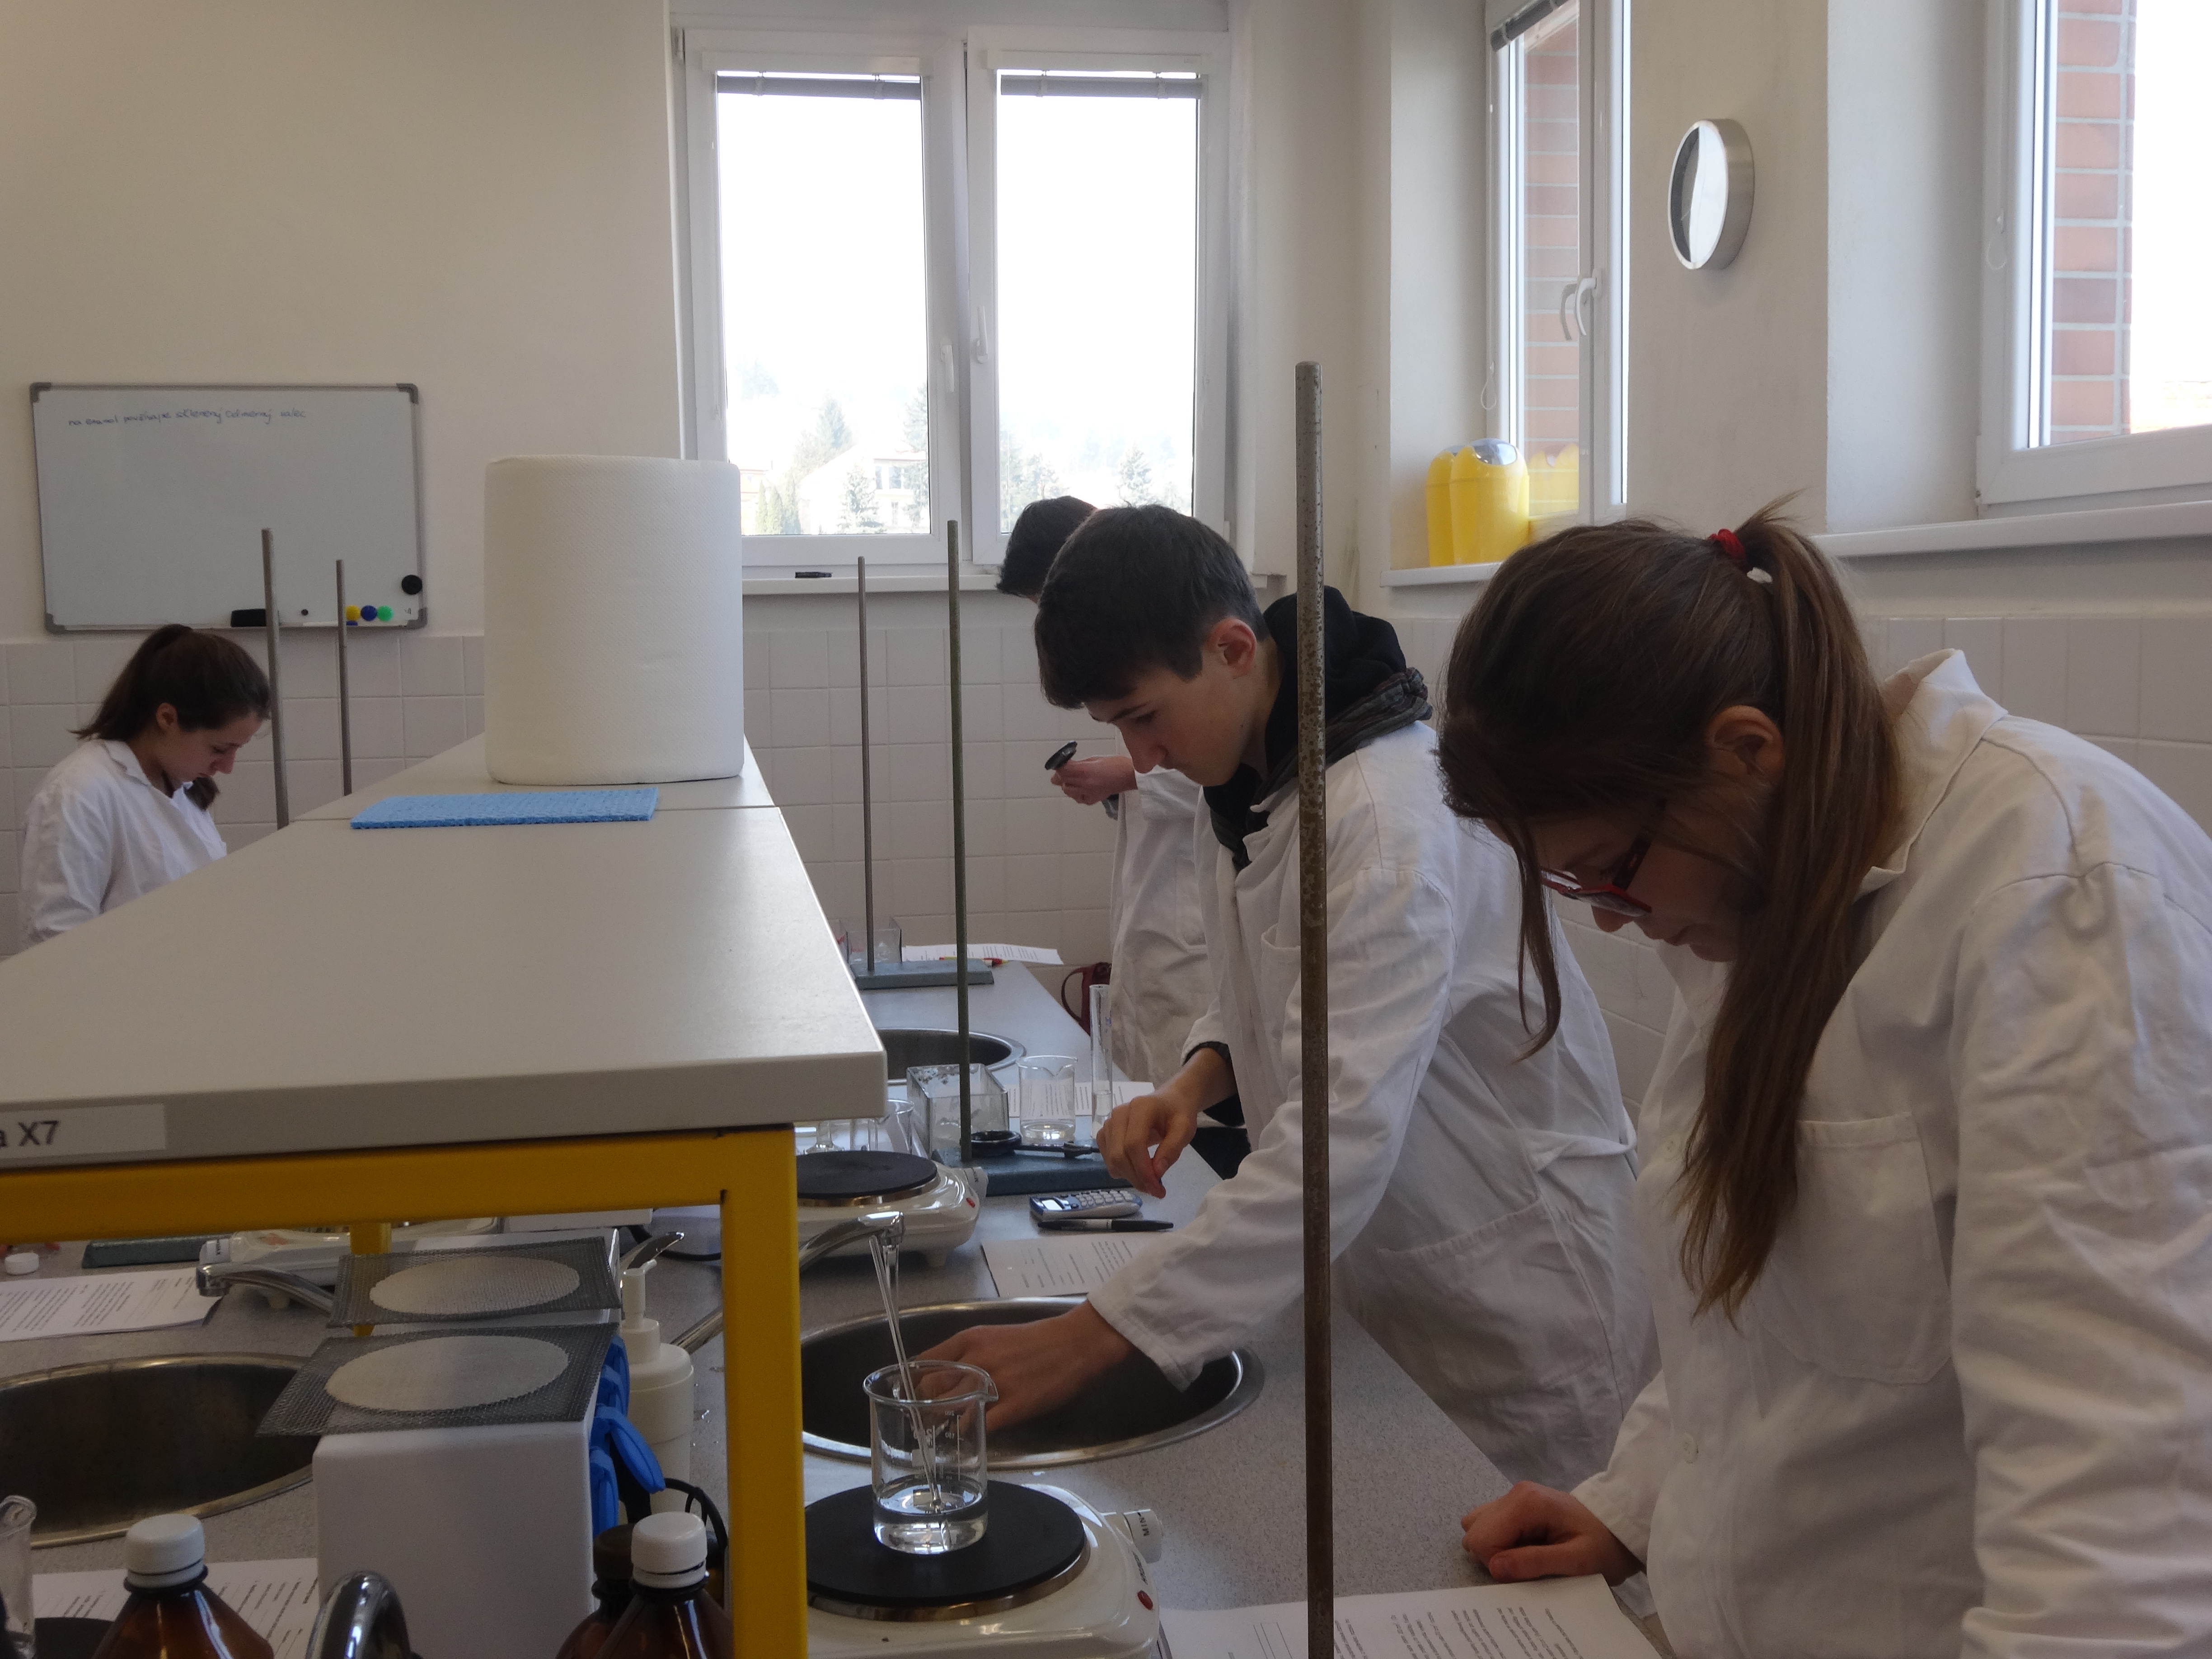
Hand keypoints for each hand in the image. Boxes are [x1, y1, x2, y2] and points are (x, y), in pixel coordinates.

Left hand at [919, 1302, 1135, 1429]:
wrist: (1075, 1343)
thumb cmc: (1036, 1341)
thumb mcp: (995, 1337)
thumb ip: (968, 1355)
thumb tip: (944, 1377)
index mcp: (971, 1340)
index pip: (926, 1362)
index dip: (913, 1382)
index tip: (908, 1395)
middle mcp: (977, 1359)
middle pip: (932, 1388)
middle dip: (923, 1407)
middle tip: (922, 1421)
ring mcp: (995, 1383)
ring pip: (952, 1408)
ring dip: (943, 1423)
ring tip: (942, 1432)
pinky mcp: (1014, 1405)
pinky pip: (981, 1424)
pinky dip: (971, 1433)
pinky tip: (971, 1436)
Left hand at [1053, 756, 1136, 805]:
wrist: (1130, 776)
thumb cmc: (1115, 764)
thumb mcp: (1095, 759)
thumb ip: (1078, 764)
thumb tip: (1065, 766)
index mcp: (1085, 771)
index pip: (1063, 770)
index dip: (1059, 766)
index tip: (1061, 763)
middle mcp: (1084, 784)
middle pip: (1063, 781)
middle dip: (1061, 775)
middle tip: (1067, 770)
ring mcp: (1088, 793)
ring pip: (1067, 791)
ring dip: (1067, 784)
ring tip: (1075, 779)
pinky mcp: (1092, 800)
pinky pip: (1078, 798)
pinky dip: (1076, 793)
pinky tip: (1082, 787)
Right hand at [1097, 1087, 1201, 1197]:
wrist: (1169, 1102)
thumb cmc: (1177, 1114)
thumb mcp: (1184, 1130)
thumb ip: (1172, 1149)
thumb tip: (1156, 1173)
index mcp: (1140, 1107)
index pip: (1134, 1144)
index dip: (1143, 1170)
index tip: (1158, 1188)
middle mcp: (1119, 1113)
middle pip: (1119, 1154)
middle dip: (1137, 1178)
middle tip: (1156, 1190)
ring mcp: (1109, 1123)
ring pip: (1112, 1160)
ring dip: (1130, 1176)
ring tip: (1149, 1180)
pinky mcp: (1105, 1133)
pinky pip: (1107, 1158)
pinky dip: (1121, 1170)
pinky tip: (1137, 1169)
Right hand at [1460, 1482, 1640, 1584]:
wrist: (1620, 1530)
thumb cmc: (1603, 1547)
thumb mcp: (1576, 1561)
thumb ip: (1535, 1562)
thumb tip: (1494, 1567)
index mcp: (1526, 1502)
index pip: (1482, 1538)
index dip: (1497, 1564)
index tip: (1525, 1573)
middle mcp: (1513, 1494)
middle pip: (1476, 1532)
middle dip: (1495, 1557)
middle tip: (1527, 1565)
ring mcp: (1513, 1497)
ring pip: (1477, 1527)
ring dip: (1495, 1549)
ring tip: (1526, 1556)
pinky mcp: (1516, 1505)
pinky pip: (1489, 1524)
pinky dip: (1499, 1542)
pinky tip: (1524, 1548)